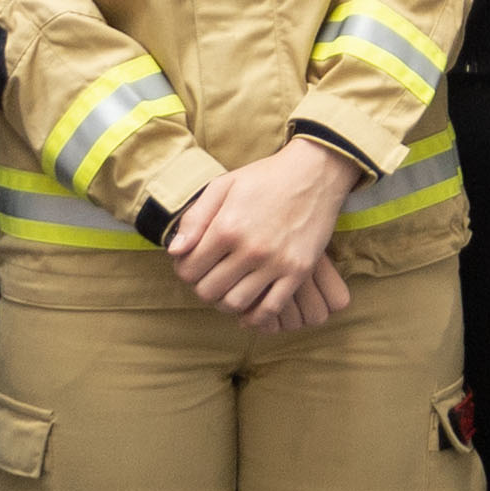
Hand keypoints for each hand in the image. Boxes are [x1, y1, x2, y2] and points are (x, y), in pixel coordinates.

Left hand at [165, 141, 357, 334]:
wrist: (315, 173)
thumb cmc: (265, 177)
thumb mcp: (223, 186)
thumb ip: (195, 218)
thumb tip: (174, 251)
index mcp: (227, 228)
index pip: (189, 269)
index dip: (184, 270)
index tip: (193, 263)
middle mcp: (250, 249)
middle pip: (209, 291)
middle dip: (202, 286)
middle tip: (210, 276)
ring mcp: (276, 263)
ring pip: (236, 304)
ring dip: (225, 302)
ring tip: (228, 288)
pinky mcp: (298, 271)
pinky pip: (271, 309)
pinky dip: (255, 317)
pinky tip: (249, 311)